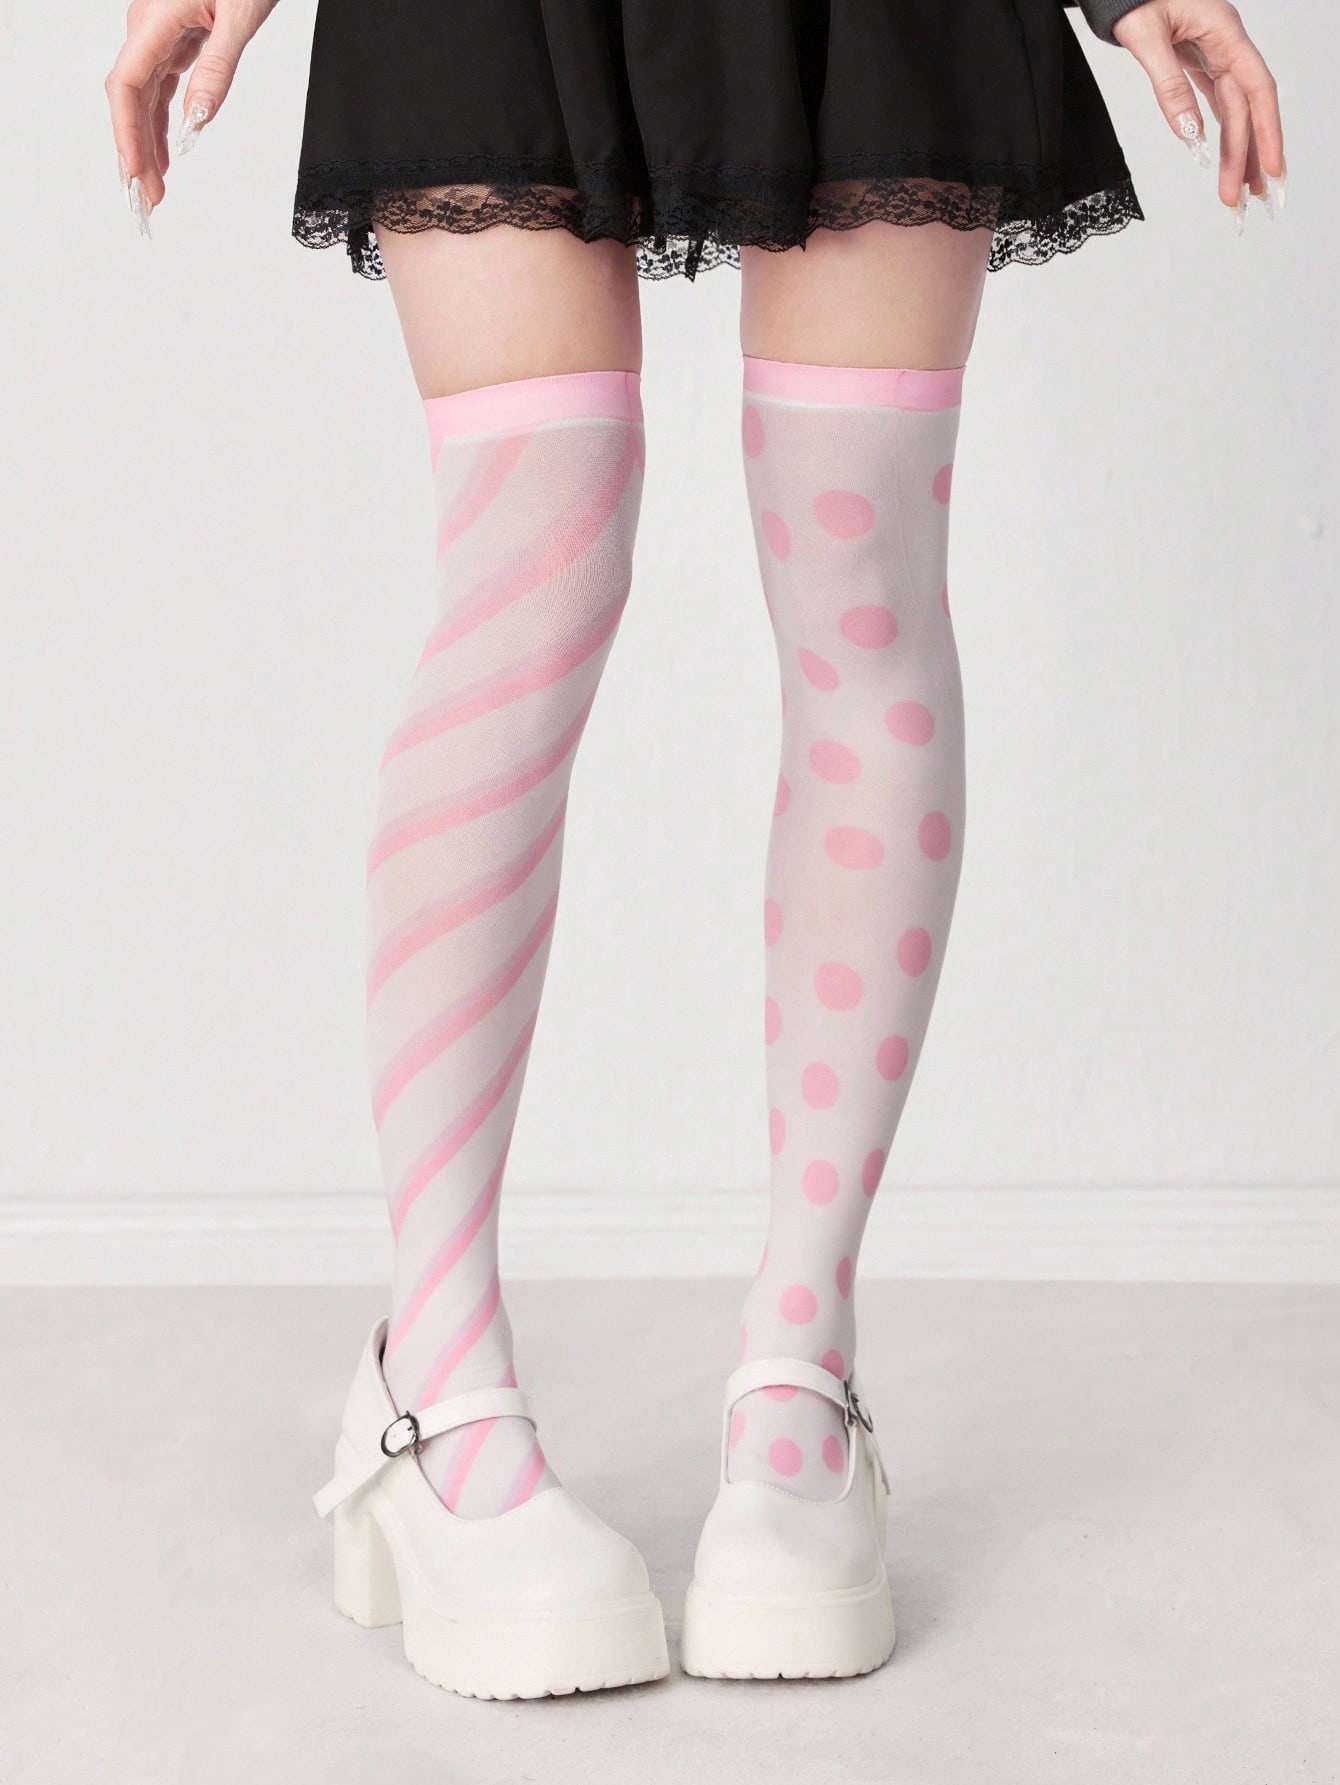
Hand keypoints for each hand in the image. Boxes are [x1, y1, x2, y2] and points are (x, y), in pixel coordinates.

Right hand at [104, 0, 276, 234]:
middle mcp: (149, 25)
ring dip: (147, 140)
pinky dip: (162, 119)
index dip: (127, 135)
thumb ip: (218, 67)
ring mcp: (160, 29)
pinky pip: (161, 84)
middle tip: (148, 200)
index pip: (126, 86)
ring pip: (144, 94)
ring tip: (155, 186)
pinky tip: (167, 151)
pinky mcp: (176, 34)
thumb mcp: (241, 16)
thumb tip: (198, 120)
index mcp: (156, 18)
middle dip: (135, 149)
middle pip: (129, 96)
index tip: (138, 176)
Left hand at [1112, 0, 1285, 225]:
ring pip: (1233, 109)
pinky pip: (1217, 102)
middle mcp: (1225, 44)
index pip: (1256, 89)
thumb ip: (1168, 85)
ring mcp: (1214, 53)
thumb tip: (1190, 133)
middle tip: (1243, 200)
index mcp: (1224, 31)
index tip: (1272, 169)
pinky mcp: (1198, 61)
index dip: (1267, 132)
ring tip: (1241, 191)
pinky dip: (1223, 131)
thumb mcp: (1146, 37)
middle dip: (1247, 155)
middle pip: (1245, 108)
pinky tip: (1227, 158)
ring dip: (1239, 150)